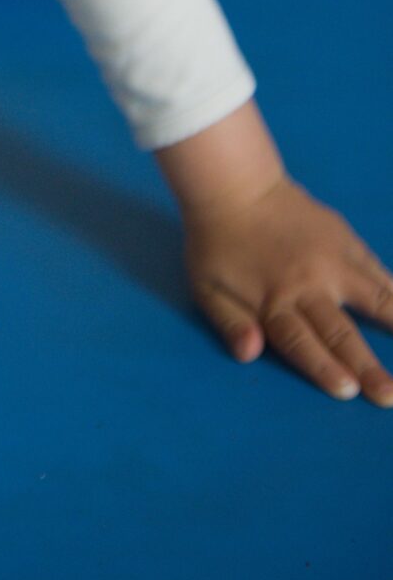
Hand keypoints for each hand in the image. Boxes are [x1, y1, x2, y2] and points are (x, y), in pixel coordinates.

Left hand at [183, 175, 392, 404]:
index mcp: (273, 300)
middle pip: (340, 332)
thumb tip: (249, 352)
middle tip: (389, 395)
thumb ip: (229, 324)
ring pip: (375, 298)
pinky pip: (378, 270)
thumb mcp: (205, 287)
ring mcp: (333, 259)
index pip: (302, 342)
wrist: (234, 184)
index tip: (349, 391)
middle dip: (367, 367)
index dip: (325, 368)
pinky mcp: (346, 238)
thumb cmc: (216, 243)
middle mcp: (308, 284)